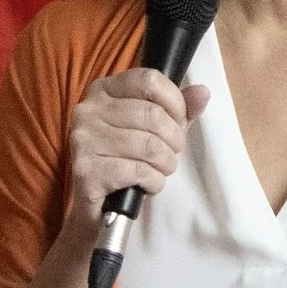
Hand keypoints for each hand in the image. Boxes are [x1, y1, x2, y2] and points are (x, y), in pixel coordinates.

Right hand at [66, 68, 209, 227]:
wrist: (97, 207)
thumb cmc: (126, 161)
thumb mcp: (154, 130)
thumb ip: (179, 110)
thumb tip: (203, 93)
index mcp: (103, 91)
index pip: (148, 80)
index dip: (174, 102)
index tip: (178, 122)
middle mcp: (88, 110)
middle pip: (152, 115)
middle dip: (174, 140)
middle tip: (171, 154)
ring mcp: (83, 140)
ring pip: (149, 145)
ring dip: (166, 164)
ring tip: (160, 171)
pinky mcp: (86, 170)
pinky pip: (138, 171)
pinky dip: (154, 182)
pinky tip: (148, 185)